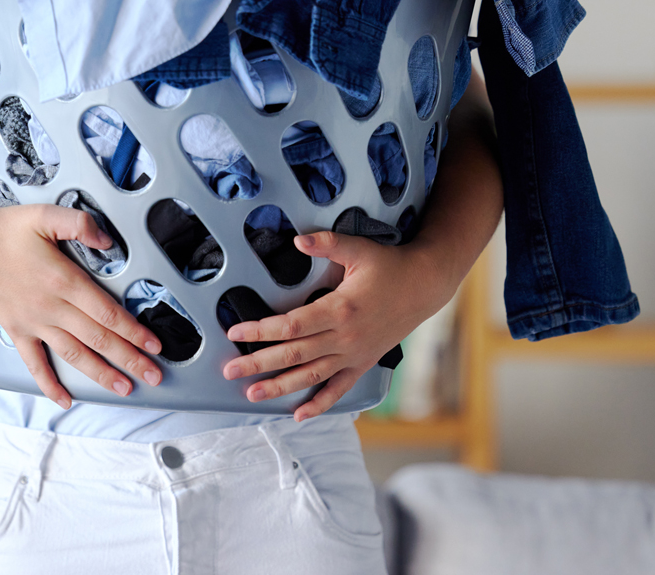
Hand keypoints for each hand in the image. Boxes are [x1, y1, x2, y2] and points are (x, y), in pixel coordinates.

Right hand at [0, 203, 163, 408]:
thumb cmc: (6, 227)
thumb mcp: (46, 214)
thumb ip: (81, 225)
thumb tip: (108, 240)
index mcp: (63, 280)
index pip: (107, 313)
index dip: (133, 331)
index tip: (154, 345)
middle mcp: (50, 307)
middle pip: (98, 339)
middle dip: (129, 358)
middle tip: (154, 375)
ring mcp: (32, 322)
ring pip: (73, 355)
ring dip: (101, 374)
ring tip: (125, 388)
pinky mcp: (15, 329)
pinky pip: (34, 363)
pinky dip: (49, 384)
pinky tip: (65, 400)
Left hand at [222, 231, 451, 421]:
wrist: (425, 287)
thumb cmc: (389, 266)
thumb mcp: (359, 249)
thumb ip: (327, 244)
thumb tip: (298, 239)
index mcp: (340, 309)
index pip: (292, 325)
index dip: (262, 330)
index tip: (235, 333)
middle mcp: (345, 338)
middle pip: (295, 355)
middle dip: (259, 363)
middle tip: (230, 371)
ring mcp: (354, 354)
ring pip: (311, 376)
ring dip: (280, 387)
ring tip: (252, 394)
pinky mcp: (363, 363)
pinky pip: (339, 388)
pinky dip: (319, 404)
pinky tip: (299, 415)